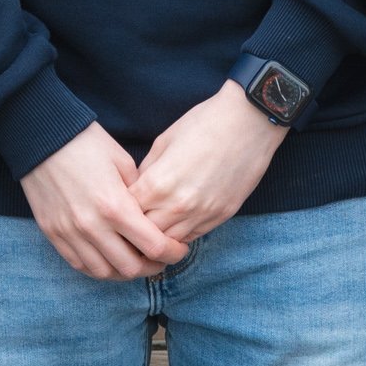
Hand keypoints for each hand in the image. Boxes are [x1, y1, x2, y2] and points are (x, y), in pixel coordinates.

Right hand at [18, 123, 183, 281]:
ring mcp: (70, 233)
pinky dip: (98, 267)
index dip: (173, 253)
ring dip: (124, 270)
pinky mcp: (53, 233)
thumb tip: (152, 216)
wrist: (41, 135)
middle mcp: (92, 226)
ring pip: (104, 273)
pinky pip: (79, 265)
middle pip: (131, 268)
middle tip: (159, 257)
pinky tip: (108, 257)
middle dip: (152, 266)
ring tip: (134, 259)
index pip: (154, 247)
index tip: (179, 249)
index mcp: (114, 205)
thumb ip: (139, 194)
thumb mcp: (122, 161)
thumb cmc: (85, 142)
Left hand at [130, 82, 288, 245]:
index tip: (117, 203)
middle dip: (136, 227)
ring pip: (170, 242)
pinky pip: (192, 238)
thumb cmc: (203, 124)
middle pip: (146, 233)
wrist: (248, 123)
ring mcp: (202, 215)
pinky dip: (180, 234)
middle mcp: (179, 206)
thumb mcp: (164, 141)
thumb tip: (137, 188)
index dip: (120, 208)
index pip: (128, 211)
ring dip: (159, 236)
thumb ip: (148, 170)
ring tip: (151, 226)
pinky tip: (175, 223)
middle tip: (131, 219)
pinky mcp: (221, 218)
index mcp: (159, 183)